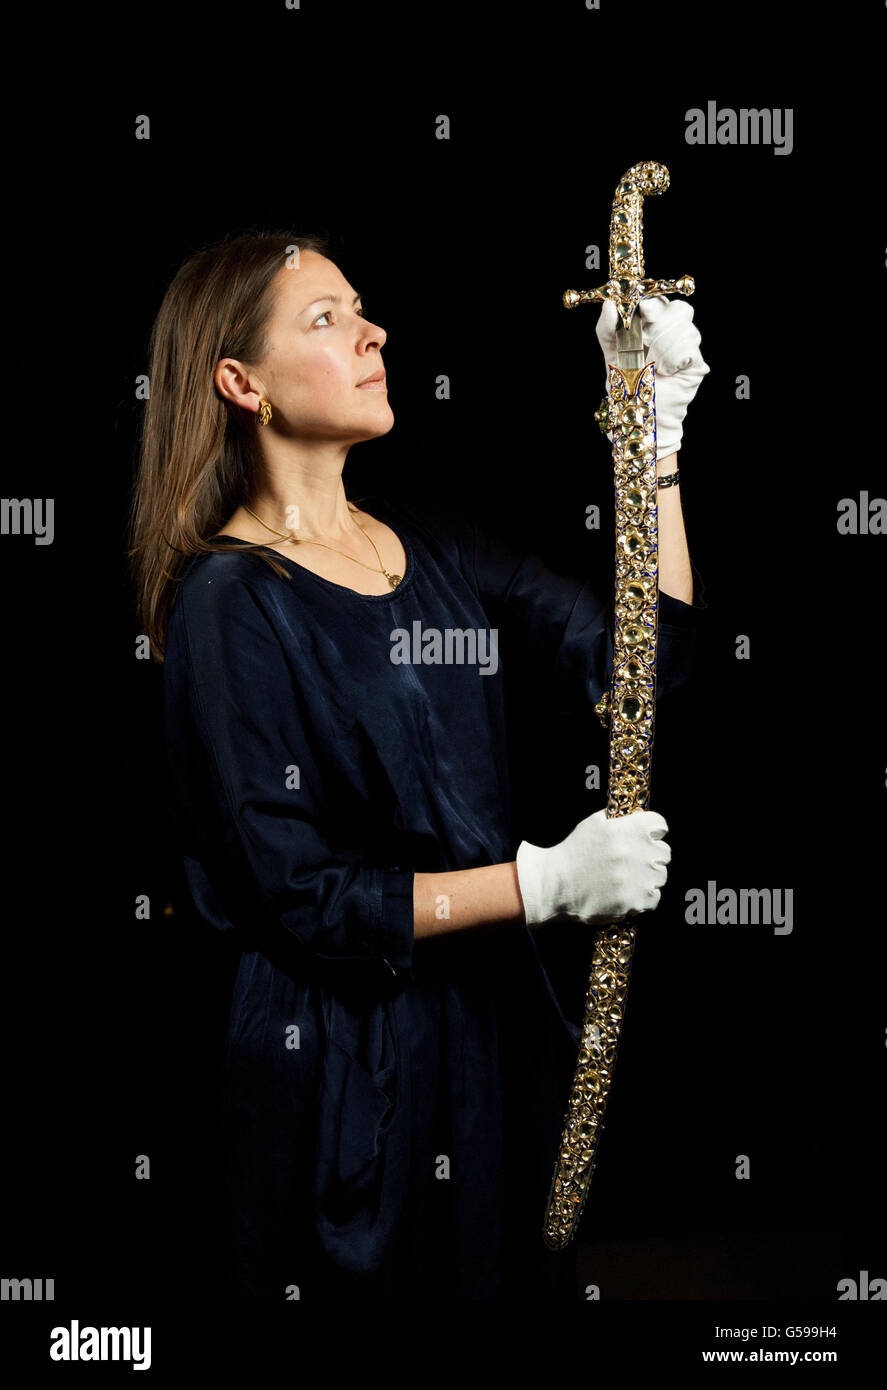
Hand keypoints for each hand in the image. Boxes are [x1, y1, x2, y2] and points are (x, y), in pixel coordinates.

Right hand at [516, 807, 670, 927]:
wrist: (555, 883)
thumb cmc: (575, 852)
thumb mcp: (594, 823)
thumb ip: (621, 819)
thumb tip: (643, 818)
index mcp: (628, 829)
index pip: (660, 825)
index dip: (654, 831)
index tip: (648, 837)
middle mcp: (635, 852)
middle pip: (664, 852)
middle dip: (652, 855)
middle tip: (635, 861)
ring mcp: (636, 879)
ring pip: (660, 876)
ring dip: (648, 877)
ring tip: (629, 878)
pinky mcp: (633, 902)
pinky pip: (654, 898)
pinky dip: (644, 897)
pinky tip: (628, 892)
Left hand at [595, 295, 709, 458]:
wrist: (638, 419)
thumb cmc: (625, 390)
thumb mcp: (610, 355)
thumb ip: (608, 329)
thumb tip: (610, 305)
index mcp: (652, 327)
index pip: (659, 302)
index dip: (652, 301)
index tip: (641, 308)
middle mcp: (672, 334)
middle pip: (678, 309)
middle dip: (659, 320)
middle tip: (644, 337)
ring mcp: (686, 348)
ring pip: (684, 328)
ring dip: (661, 345)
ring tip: (651, 365)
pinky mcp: (696, 364)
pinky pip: (688, 348)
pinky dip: (672, 358)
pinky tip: (664, 371)